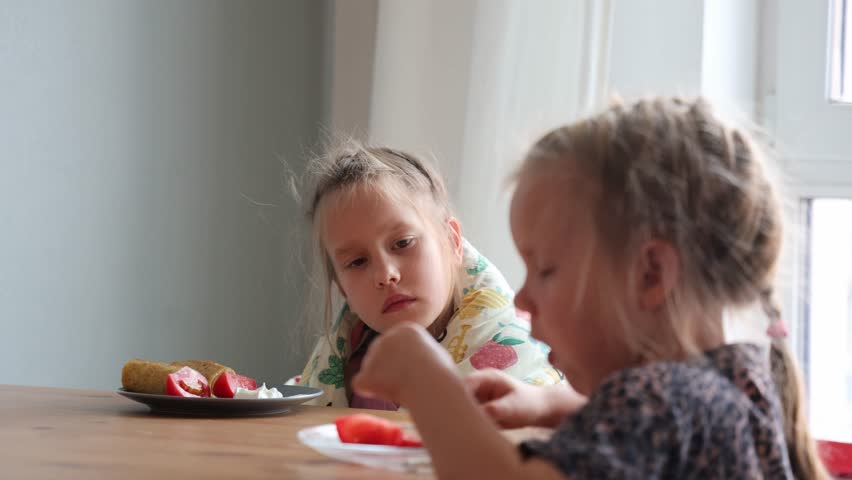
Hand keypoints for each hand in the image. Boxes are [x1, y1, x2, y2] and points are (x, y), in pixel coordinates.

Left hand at [352, 323, 456, 404]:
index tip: (417, 371)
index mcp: (404, 330)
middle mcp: (385, 337)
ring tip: (401, 389)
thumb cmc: (440, 372)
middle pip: (380, 355)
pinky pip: (360, 384)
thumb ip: (419, 351)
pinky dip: (370, 390)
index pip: (395, 345)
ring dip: (381, 381)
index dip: (404, 362)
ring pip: (370, 370)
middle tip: (406, 383)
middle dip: (388, 370)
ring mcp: (373, 354)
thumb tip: (416, 357)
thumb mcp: (435, 352)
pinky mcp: (366, 372)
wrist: (432, 385)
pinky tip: (386, 394)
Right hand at [465, 369, 586, 428]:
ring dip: (464, 416)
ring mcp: (479, 397)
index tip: (458, 413)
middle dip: (459, 408)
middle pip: (460, 394)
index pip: (464, 383)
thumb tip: (477, 414)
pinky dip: (470, 422)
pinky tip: (472, 431)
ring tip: (466, 428)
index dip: (458, 396)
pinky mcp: (480, 408)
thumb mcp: (513, 407)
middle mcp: (479, 385)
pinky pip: (469, 415)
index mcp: (487, 377)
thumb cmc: (529, 404)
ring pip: (463, 406)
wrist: (541, 410)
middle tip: (460, 424)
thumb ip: (495, 409)